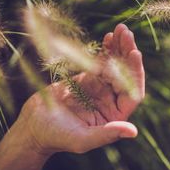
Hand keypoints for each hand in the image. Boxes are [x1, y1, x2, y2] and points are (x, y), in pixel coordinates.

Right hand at [19, 24, 144, 155]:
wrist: (34, 125)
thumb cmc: (57, 137)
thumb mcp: (82, 139)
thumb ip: (106, 135)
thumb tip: (133, 131)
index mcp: (114, 117)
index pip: (132, 93)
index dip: (135, 74)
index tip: (134, 53)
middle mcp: (111, 101)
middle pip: (126, 75)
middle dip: (127, 54)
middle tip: (127, 34)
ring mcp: (100, 88)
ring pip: (115, 65)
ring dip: (120, 48)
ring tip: (122, 29)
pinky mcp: (88, 78)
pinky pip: (101, 61)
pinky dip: (106, 49)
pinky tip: (110, 36)